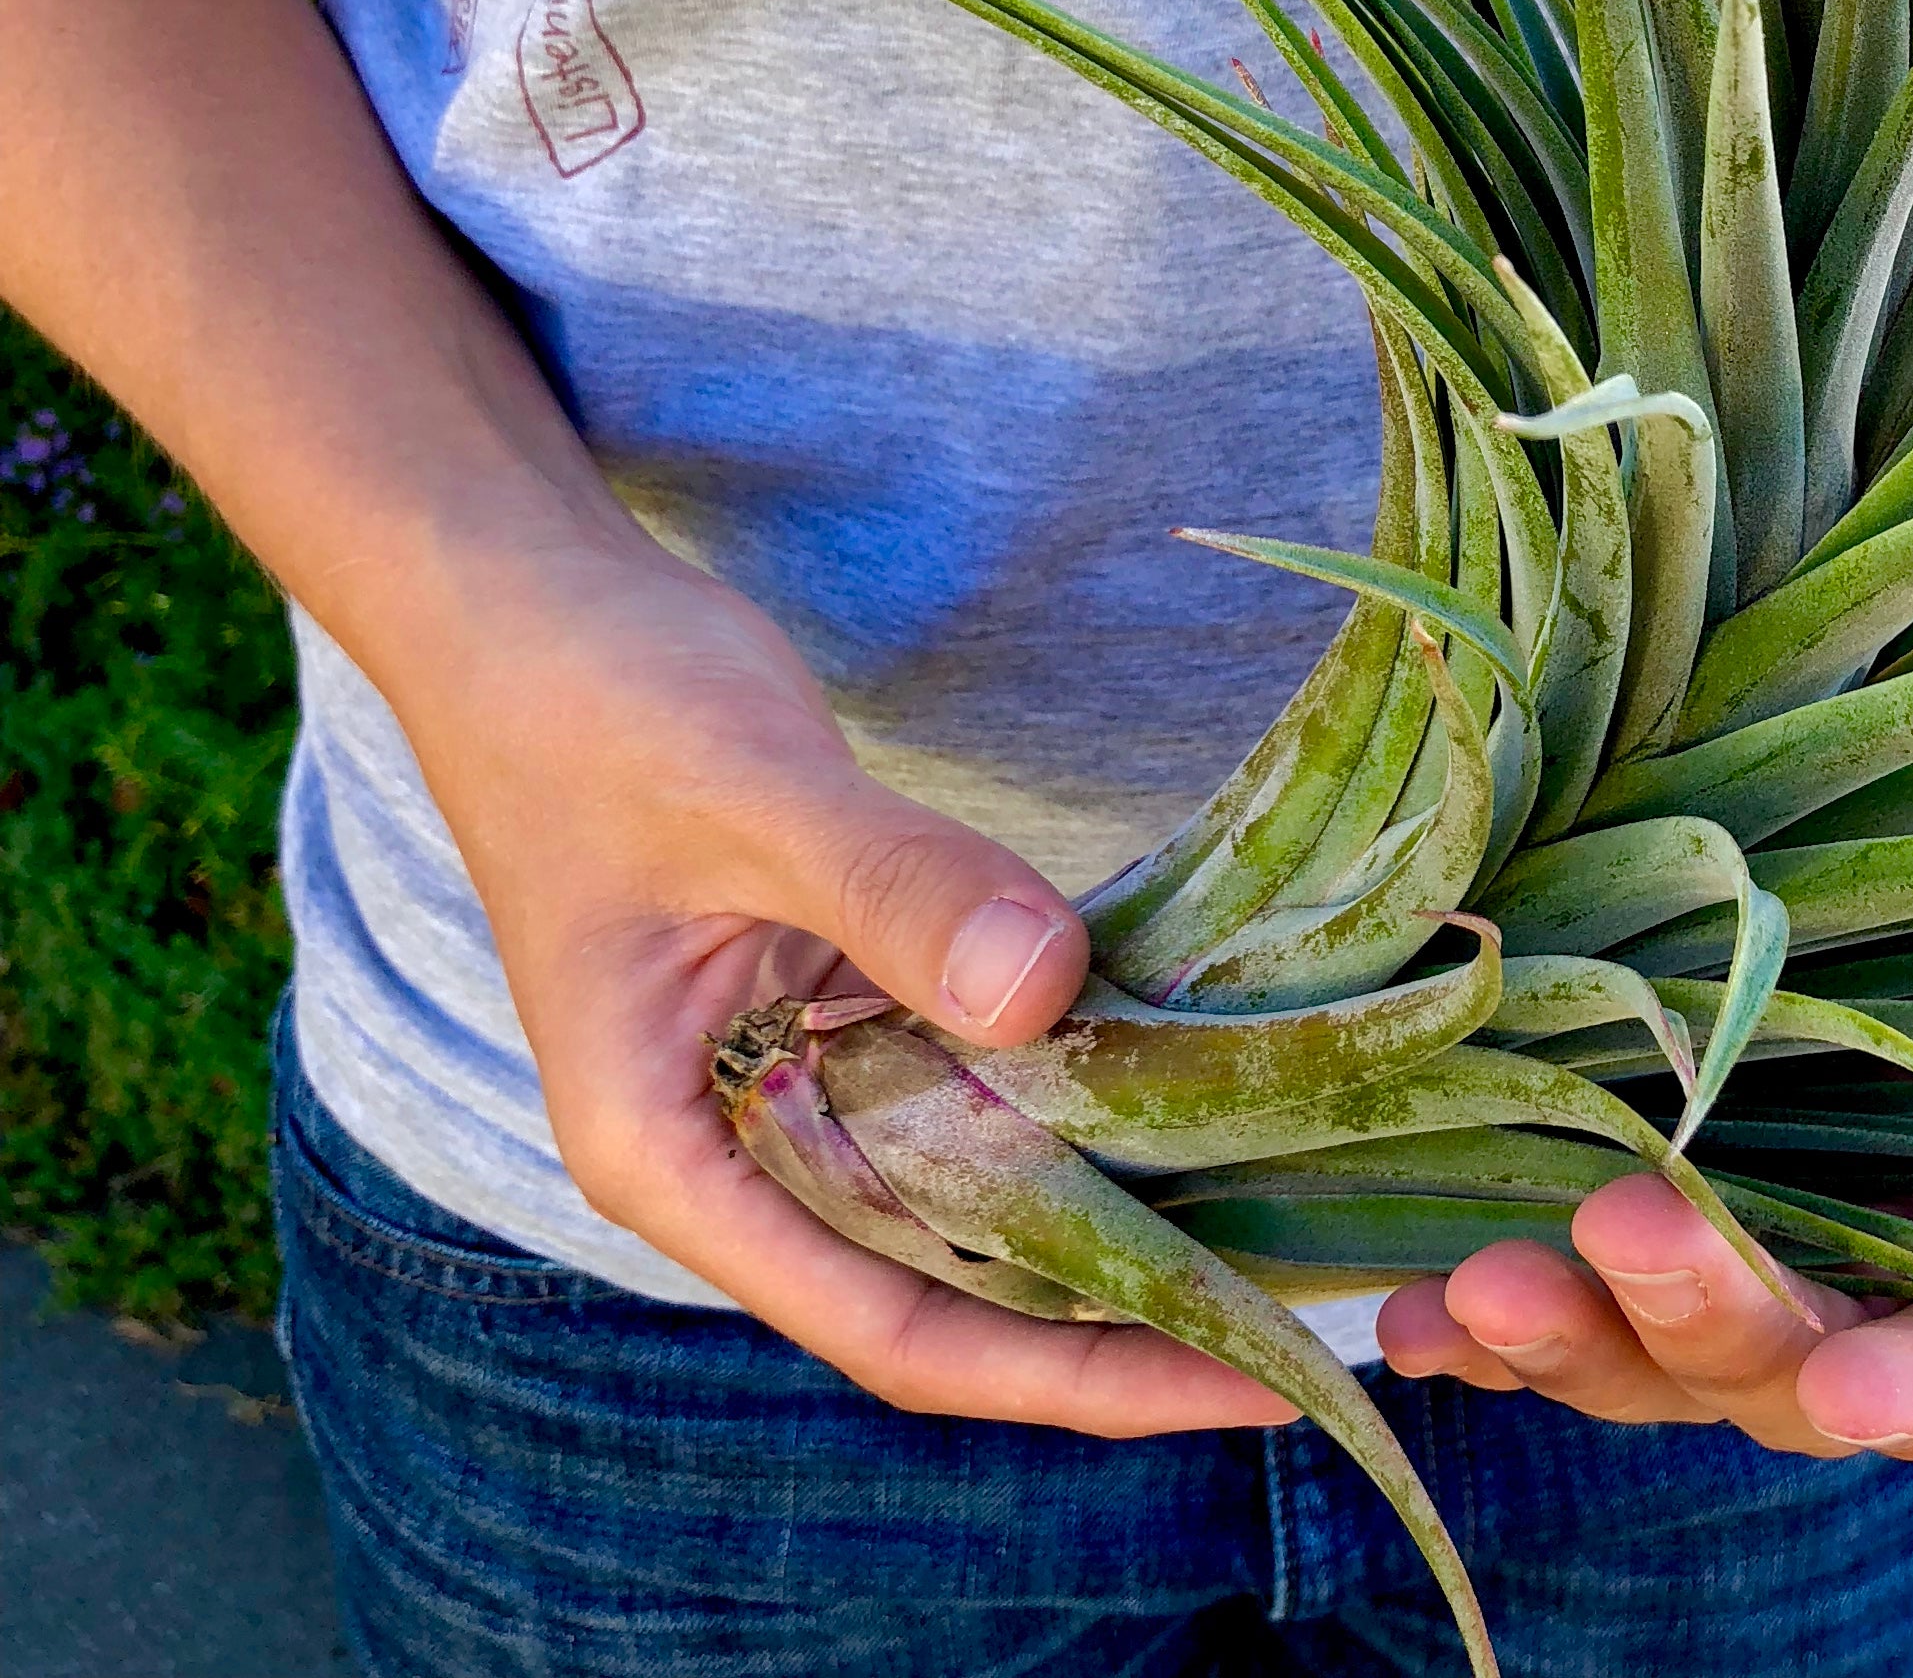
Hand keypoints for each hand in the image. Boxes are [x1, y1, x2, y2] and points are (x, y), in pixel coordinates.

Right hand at [396, 533, 1297, 1434]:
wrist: (526, 600)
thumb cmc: (590, 703)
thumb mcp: (748, 794)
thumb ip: (894, 890)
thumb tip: (1046, 992)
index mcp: (673, 1155)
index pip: (898, 1324)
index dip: (1075, 1372)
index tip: (1241, 1382)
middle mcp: (737, 1142)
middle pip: (955, 1278)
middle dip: (1126, 1308)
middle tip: (1316, 1308)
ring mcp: (794, 1064)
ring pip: (976, 1173)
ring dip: (1117, 1193)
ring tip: (1296, 1215)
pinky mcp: (842, 984)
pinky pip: (975, 1061)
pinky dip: (1077, 1068)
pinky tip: (1204, 1067)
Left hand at [1376, 528, 1912, 1453]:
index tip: (1847, 1387)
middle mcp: (1898, 1189)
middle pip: (1792, 1353)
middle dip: (1694, 1338)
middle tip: (1591, 1260)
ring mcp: (1760, 1122)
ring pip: (1655, 1309)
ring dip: (1561, 1333)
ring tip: (1453, 1299)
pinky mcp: (1643, 1035)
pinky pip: (1553, 1182)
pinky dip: (1480, 1246)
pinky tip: (1392, 1275)